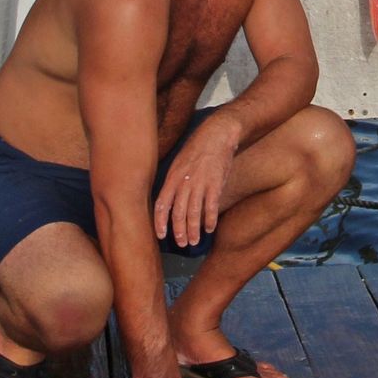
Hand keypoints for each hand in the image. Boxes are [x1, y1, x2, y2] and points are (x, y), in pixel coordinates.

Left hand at [153, 114, 239, 246]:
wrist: (217, 134)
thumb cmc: (196, 149)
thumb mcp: (178, 163)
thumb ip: (173, 182)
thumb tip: (169, 201)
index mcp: (172, 177)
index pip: (162, 204)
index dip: (160, 222)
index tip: (160, 235)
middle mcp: (184, 182)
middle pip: (178, 212)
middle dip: (179, 231)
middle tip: (181, 243)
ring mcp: (200, 183)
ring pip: (194, 213)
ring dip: (193, 230)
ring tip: (194, 241)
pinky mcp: (216, 183)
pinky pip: (211, 206)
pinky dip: (210, 220)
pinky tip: (210, 229)